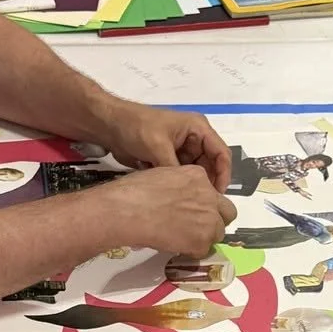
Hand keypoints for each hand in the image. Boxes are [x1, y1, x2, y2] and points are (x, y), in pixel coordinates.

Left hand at [99, 103, 231, 191]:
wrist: (109, 125)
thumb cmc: (136, 127)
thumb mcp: (158, 146)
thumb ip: (174, 168)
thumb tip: (186, 192)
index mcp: (198, 129)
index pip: (221, 153)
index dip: (223, 175)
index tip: (217, 196)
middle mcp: (194, 139)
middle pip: (210, 166)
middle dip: (208, 184)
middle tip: (203, 205)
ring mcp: (181, 150)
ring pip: (195, 173)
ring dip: (192, 186)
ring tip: (189, 204)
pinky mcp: (168, 160)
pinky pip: (181, 176)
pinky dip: (179, 185)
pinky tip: (176, 199)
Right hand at [106, 166, 236, 257]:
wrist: (128, 210)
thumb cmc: (134, 191)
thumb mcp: (162, 176)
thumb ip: (180, 186)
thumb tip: (177, 199)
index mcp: (198, 176)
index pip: (213, 193)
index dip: (204, 204)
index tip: (192, 211)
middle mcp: (209, 195)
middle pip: (227, 212)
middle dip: (216, 220)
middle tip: (198, 227)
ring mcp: (209, 218)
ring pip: (219, 232)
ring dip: (205, 237)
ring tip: (183, 239)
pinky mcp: (202, 240)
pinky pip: (204, 250)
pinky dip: (192, 251)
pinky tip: (175, 246)